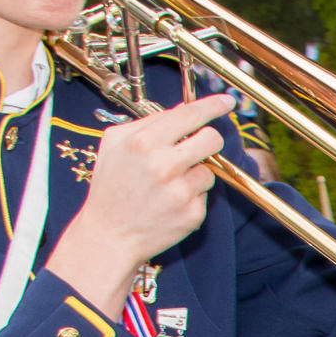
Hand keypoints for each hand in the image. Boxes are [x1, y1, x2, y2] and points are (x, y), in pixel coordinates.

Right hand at [46, 91, 235, 306]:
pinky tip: (169, 204)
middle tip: (198, 148)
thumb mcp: (115, 144)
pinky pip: (204, 195)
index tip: (226, 101)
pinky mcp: (191, 214)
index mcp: (143, 142)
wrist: (109, 235)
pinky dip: (191, 197)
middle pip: (211, 138)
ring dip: (195, 173)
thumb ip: (146, 123)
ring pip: (209, 169)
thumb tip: (180, 112)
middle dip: (209, 140)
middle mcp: (163, 165)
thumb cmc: (110, 187)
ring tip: (168, 185)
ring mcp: (180, 191)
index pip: (189, 114)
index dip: (213, 105)